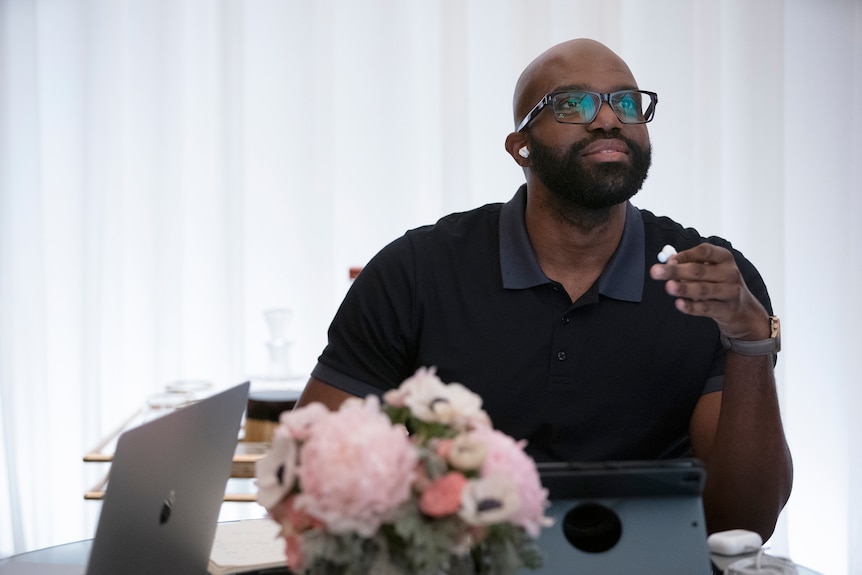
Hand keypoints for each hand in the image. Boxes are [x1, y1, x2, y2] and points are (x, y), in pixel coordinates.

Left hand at [649, 243, 769, 339]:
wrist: (744, 311)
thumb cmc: (721, 285)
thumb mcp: (711, 270)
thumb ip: (690, 264)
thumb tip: (667, 261)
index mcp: (724, 258)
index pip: (704, 252)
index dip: (685, 255)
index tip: (667, 260)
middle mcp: (730, 273)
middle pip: (699, 271)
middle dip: (675, 271)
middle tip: (656, 271)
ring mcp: (730, 292)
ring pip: (703, 289)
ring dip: (683, 288)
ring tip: (668, 287)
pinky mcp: (727, 310)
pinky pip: (706, 308)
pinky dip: (692, 307)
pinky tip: (679, 304)